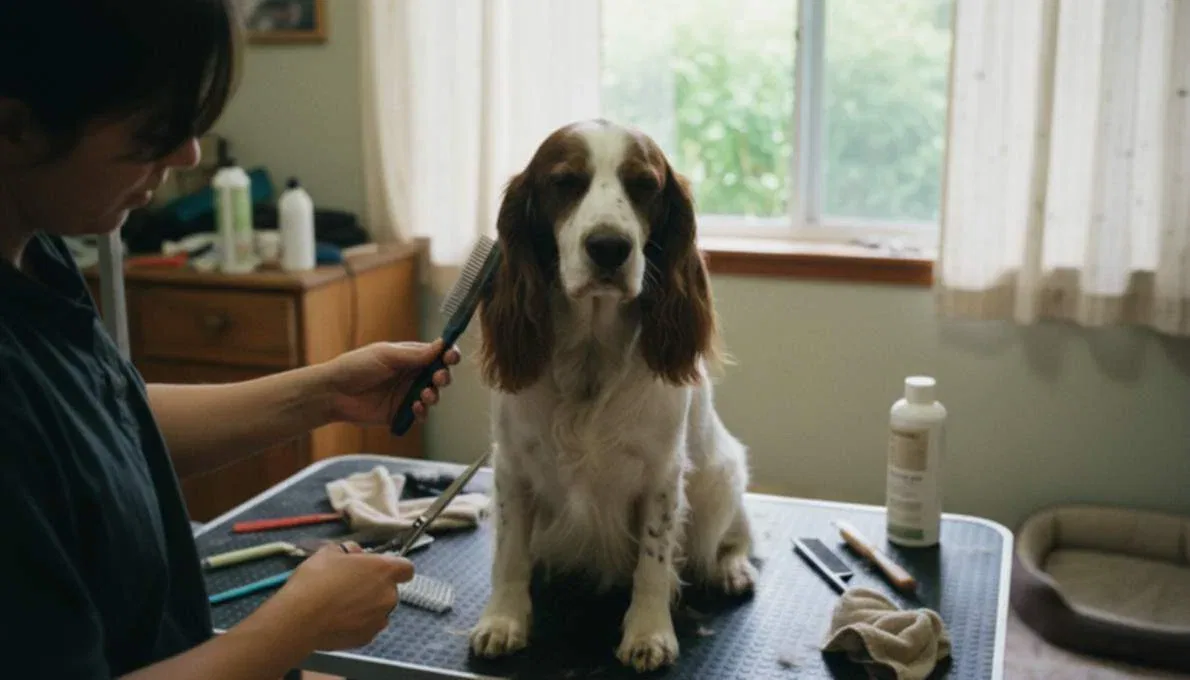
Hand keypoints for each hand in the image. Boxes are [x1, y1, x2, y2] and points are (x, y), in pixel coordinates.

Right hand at [269, 542, 413, 650]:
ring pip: (379, 610)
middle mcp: (388, 595)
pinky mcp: (367, 638)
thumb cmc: (316, 579)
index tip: (377, 570)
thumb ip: (349, 550)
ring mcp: (379, 619)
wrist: (300, 618)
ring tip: (341, 606)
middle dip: (375, 588)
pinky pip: (368, 627)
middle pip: (390, 590)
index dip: (394, 568)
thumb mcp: (329, 552)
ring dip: (367, 607)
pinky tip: (338, 621)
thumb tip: (356, 552)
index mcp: (384, 570)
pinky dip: (358, 624)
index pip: (406, 568)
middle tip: (350, 587)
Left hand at [320, 339, 461, 425]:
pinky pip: (420, 415)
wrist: (333, 393)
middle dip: (443, 376)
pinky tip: (414, 407)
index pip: (436, 354)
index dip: (448, 355)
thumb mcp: (386, 355)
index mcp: (408, 357)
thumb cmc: (355, 367)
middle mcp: (410, 375)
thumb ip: (414, 354)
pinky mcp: (400, 413)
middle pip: (438, 376)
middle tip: (438, 378)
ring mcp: (406, 394)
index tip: (452, 356)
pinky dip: (422, 412)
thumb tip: (441, 345)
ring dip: (433, 395)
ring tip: (425, 395)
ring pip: (432, 396)